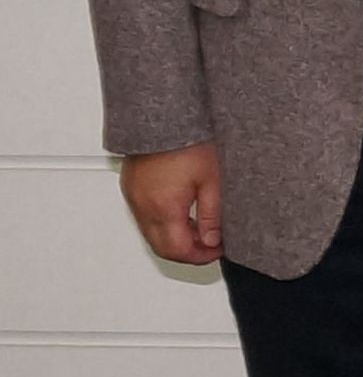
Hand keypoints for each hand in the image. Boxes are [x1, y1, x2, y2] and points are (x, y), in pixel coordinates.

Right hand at [118, 142, 223, 264]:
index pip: (178, 250)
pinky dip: (162, 223)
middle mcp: (143, 206)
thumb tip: (212, 240)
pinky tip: (182, 212)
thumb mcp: (211, 181)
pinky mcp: (131, 188)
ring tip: (200, 226)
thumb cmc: (187, 143)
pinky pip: (144, 217)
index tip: (217, 251)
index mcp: (163, 208)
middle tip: (210, 244)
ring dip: (174, 238)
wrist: (162, 119)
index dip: (200, 257)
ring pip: (151, 234)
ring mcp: (134, 198)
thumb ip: (211, 215)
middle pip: (161, 247)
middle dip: (187, 252)